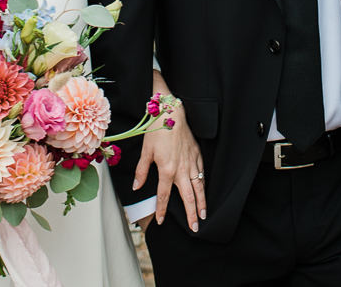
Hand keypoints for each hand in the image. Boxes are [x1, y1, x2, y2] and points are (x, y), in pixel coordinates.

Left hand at [132, 110, 206, 231]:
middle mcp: (181, 170)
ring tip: (203, 215)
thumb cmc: (157, 130)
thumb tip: (136, 187)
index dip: (162, 209)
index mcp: (167, 170)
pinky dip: (203, 184)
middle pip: (188, 197)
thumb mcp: (145, 151)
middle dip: (191, 214)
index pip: (164, 195)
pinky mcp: (197, 155)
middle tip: (195, 228)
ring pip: (199, 187)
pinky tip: (204, 191)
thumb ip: (141, 171)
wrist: (173, 113)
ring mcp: (191, 163)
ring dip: (201, 203)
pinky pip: (202, 173)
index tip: (161, 220)